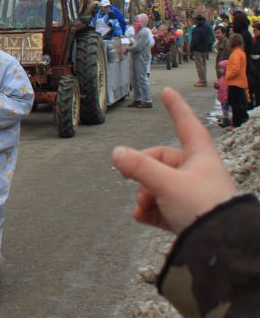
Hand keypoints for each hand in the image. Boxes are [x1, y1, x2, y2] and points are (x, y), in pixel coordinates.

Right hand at [111, 87, 237, 234]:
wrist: (222, 247)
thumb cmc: (203, 208)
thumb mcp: (166, 184)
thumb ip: (139, 167)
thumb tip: (116, 152)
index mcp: (200, 157)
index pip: (186, 125)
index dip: (176, 108)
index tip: (168, 92)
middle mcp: (198, 173)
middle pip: (161, 161)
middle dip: (143, 173)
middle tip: (128, 180)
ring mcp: (192, 194)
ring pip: (159, 185)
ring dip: (145, 194)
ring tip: (141, 207)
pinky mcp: (188, 215)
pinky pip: (162, 206)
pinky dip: (150, 210)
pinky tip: (142, 217)